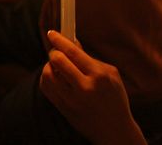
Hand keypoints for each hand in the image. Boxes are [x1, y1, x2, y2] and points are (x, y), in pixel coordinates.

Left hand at [39, 30, 145, 144]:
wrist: (114, 129)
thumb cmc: (115, 98)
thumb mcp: (111, 74)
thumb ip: (91, 59)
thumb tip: (73, 43)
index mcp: (99, 75)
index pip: (74, 53)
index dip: (60, 40)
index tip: (52, 33)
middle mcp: (84, 87)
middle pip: (58, 61)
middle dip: (54, 52)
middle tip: (56, 49)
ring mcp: (71, 99)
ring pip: (48, 74)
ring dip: (49, 65)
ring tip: (56, 65)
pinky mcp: (63, 108)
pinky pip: (46, 88)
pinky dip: (46, 78)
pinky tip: (54, 76)